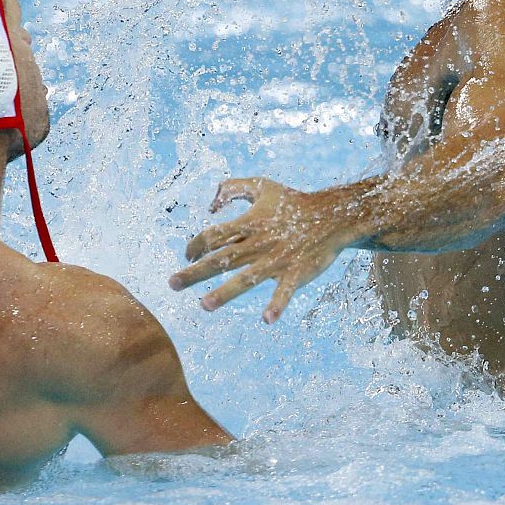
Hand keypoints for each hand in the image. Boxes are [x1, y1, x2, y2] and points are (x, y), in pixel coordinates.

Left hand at [169, 177, 366, 322]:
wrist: (332, 215)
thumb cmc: (293, 201)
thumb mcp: (262, 186)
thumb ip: (233, 189)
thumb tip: (211, 204)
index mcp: (250, 222)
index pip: (214, 235)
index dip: (196, 245)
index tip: (187, 256)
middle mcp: (260, 243)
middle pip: (222, 259)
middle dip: (195, 272)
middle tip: (173, 284)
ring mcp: (277, 260)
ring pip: (246, 278)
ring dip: (225, 293)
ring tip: (204, 305)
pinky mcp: (296, 272)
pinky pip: (284, 291)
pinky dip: (277, 304)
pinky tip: (267, 319)